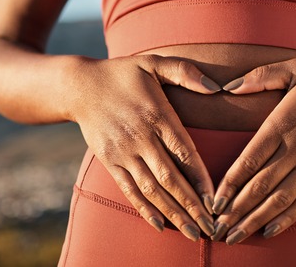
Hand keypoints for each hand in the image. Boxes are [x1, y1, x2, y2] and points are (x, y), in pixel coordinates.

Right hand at [71, 55, 221, 240]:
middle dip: (192, 206)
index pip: (184, 152)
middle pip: (170, 177)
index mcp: (157, 114)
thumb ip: (185, 72)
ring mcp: (123, 152)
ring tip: (193, 233)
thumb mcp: (153, 62)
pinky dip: (144, 209)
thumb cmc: (123, 73)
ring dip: (173, 213)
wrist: (79, 86)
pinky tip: (160, 225)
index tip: (217, 200)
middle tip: (212, 228)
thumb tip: (216, 87)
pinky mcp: (109, 161)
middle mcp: (140, 137)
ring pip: (151, 189)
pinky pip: (129, 189)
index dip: (201, 178)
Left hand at [209, 59, 295, 243]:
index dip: (230, 184)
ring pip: (279, 199)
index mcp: (282, 124)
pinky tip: (270, 232)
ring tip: (234, 237)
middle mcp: (295, 149)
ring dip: (255, 220)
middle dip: (235, 210)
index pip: (249, 160)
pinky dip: (287, 218)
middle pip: (260, 185)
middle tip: (216, 229)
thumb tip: (228, 87)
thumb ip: (260, 76)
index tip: (213, 201)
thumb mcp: (295, 67)